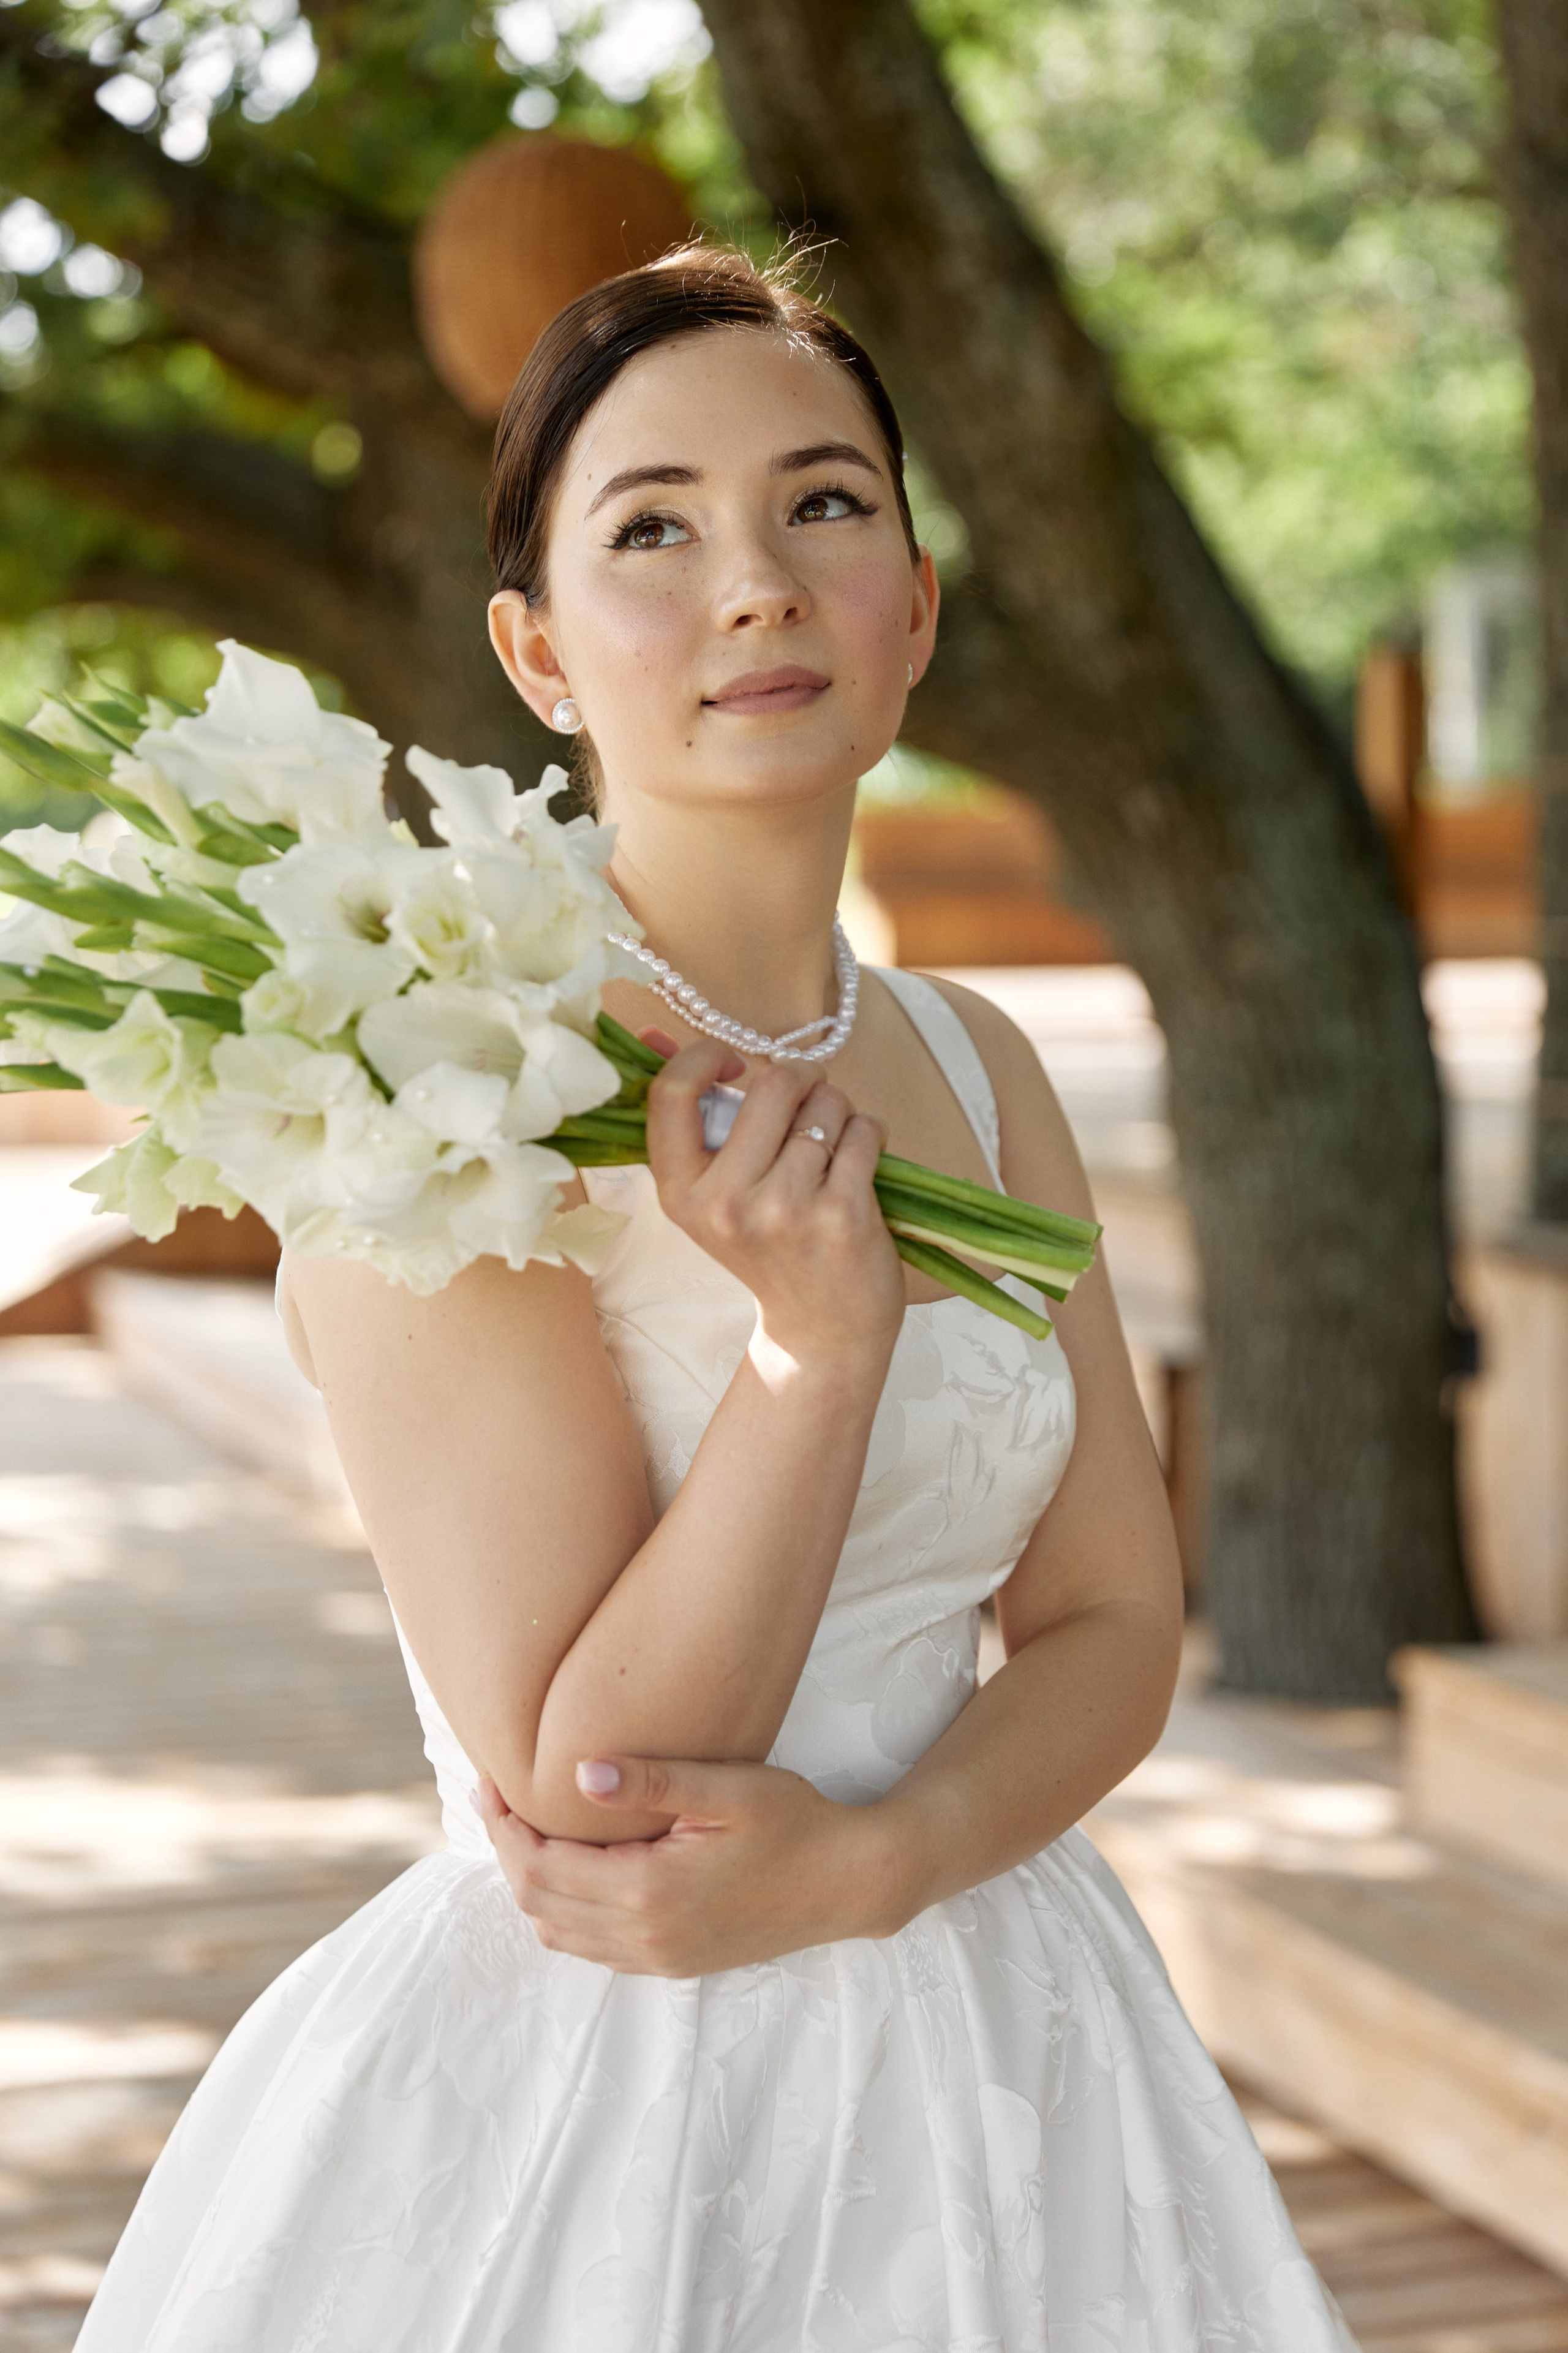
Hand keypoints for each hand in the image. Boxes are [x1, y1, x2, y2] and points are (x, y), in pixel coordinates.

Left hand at [475, 1754, 899, 1975]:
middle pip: (538, 1902)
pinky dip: (563, 1910)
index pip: (542, 1866)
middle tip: (498, 1797)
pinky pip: (591, 1948)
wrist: (847, 1883)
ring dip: (531, 1884)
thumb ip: (655, 1781)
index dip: (505, 1825)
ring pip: (558, 1933)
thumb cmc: (794, 1823)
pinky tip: (572, 1868)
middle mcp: (646, 1937)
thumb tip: (582, 1771)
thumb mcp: (729, 1789)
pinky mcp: (673, 1964)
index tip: (492, 1779)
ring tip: (525, 1829)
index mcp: (650, 1892)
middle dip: (508, 1851)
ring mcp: (659, 1958)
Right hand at [643, 1036, 903, 1371]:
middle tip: (808, 1105)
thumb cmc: (767, 1247)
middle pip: (773, 1083)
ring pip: (827, 1104)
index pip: (673, 1092)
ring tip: (832, 1156)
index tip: (737, 1063)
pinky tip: (860, 1169)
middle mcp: (725, 1202)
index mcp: (680, 1192)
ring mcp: (785, 1210)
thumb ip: (689, 1114)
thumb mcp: (710, 1195)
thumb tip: (654, 1031)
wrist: (821, 1333)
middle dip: (803, 1079)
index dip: (706, 1054)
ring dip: (839, 1114)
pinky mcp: (842, 1216)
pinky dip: (869, 1135)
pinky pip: (864, 1130)